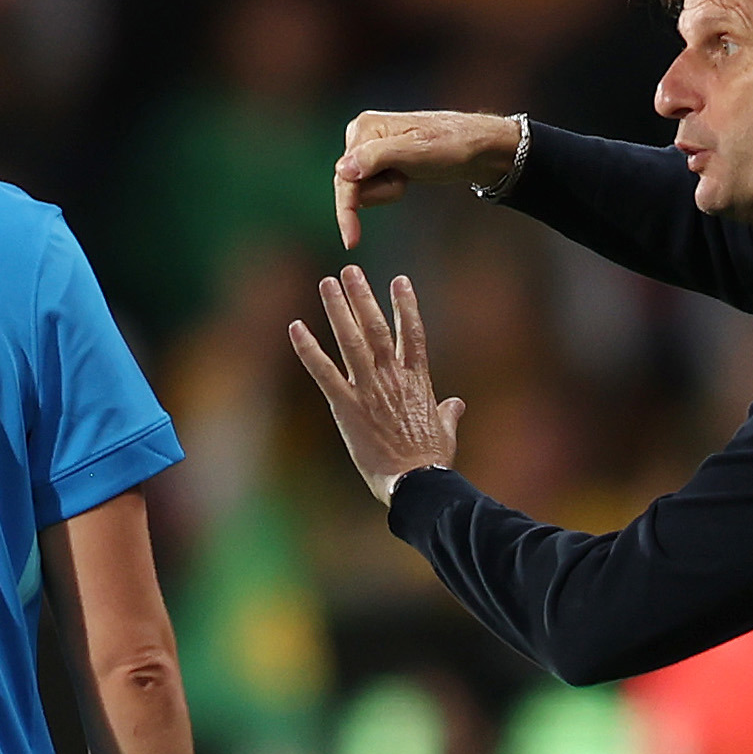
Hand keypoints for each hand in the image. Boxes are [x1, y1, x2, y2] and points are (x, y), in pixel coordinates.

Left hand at [288, 265, 464, 505]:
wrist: (416, 483)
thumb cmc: (432, 462)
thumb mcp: (445, 431)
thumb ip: (448, 412)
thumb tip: (457, 403)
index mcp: (417, 380)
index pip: (413, 332)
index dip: (406, 304)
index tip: (399, 280)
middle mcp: (392, 377)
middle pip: (376, 327)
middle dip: (362, 296)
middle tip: (350, 271)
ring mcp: (368, 390)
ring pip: (350, 340)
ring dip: (337, 308)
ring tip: (327, 283)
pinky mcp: (346, 407)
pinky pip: (323, 372)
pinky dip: (308, 349)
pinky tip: (295, 327)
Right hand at [333, 108, 523, 246]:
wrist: (477, 148)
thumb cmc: (452, 144)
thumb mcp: (416, 151)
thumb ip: (377, 158)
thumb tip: (343, 171)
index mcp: (364, 127)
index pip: (344, 176)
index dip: (347, 209)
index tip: (351, 240)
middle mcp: (362, 135)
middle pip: (351, 185)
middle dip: (380, 191)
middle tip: (405, 180)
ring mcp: (371, 149)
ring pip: (363, 190)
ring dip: (388, 190)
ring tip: (409, 174)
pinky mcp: (380, 161)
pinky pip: (374, 188)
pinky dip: (390, 190)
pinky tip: (407, 177)